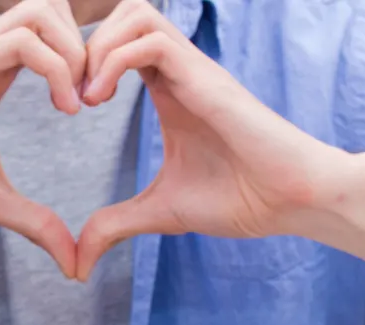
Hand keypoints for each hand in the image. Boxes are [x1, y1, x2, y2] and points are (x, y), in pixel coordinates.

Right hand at [0, 0, 85, 276]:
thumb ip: (35, 223)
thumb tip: (73, 263)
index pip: (53, 31)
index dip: (87, 60)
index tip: (95, 106)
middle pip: (53, 5)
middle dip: (89, 45)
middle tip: (95, 96)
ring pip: (42, 9)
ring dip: (75, 51)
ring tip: (79, 102)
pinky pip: (24, 42)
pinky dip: (57, 69)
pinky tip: (64, 109)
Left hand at [75, 0, 348, 279]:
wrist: (294, 201)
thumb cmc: (241, 198)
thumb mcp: (161, 212)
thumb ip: (117, 225)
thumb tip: (78, 260)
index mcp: (168, 89)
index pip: (120, 40)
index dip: (85, 60)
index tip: (70, 105)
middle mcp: (179, 70)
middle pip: (125, 11)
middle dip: (85, 42)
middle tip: (72, 92)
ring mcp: (194, 70)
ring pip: (136, 12)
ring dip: (98, 47)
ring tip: (86, 97)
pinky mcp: (207, 80)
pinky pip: (151, 41)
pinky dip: (113, 61)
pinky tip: (99, 101)